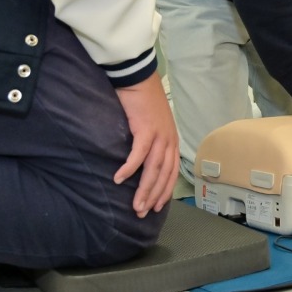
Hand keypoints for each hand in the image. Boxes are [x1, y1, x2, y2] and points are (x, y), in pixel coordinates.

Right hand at [114, 72, 178, 217]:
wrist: (138, 78)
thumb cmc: (142, 101)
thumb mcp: (152, 125)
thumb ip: (151, 142)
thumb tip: (142, 162)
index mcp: (171, 140)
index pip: (172, 172)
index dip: (165, 191)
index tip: (157, 207)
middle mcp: (169, 140)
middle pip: (164, 174)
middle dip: (153, 196)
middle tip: (141, 213)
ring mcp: (159, 135)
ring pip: (154, 169)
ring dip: (144, 189)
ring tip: (134, 206)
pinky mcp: (146, 128)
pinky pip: (138, 153)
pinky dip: (129, 168)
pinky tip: (119, 179)